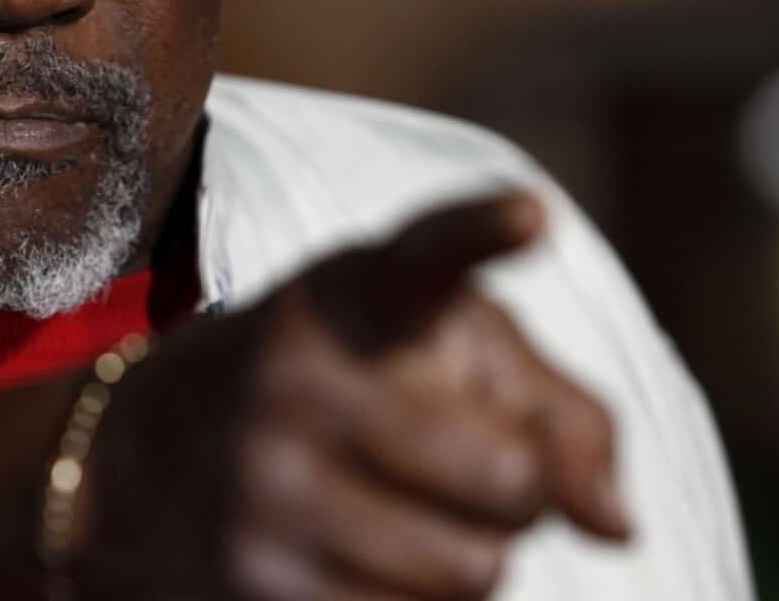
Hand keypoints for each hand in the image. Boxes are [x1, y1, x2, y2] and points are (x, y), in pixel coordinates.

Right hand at [78, 193, 628, 600]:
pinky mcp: (252, 580)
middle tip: (460, 464)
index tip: (533, 214)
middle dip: (517, 490)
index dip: (482, 232)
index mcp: (356, 294)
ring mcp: (267, 481)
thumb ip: (558, 412)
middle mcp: (299, 375)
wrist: (158, 453)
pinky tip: (360, 558)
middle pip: (510, 477)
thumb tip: (620, 529)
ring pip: (474, 571)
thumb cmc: (355, 385)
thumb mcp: (444, 352)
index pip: (428, 257)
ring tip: (402, 511)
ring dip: (472, 559)